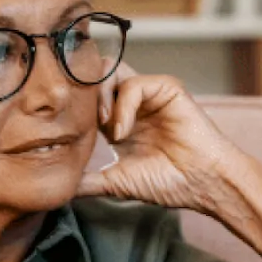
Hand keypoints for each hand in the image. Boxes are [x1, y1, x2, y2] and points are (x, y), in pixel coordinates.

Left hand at [76, 61, 241, 213]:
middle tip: (84, 125)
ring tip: (107, 128)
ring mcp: (150, 94)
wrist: (202, 183)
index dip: (73, 108)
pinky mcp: (167, 88)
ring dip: (102, 99)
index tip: (64, 130)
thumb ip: (89, 182)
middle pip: (95, 78)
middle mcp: (133, 104)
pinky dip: (123, 105)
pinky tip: (124, 131)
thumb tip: (60, 189)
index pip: (86, 99)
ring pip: (111, 72)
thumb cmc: (168, 184)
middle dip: (83, 97)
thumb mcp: (116, 183)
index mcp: (119, 122)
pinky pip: (134, 83)